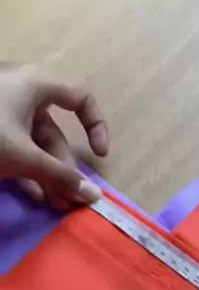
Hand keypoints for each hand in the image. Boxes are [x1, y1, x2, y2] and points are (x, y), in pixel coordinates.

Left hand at [0, 63, 108, 207]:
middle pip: (55, 131)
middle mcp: (22, 92)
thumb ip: (60, 176)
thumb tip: (94, 197)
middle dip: (65, 168)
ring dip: (48, 175)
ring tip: (55, 205)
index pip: (81, 98)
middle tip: (70, 199)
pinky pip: (17, 148)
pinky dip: (28, 171)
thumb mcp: (24, 156)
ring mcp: (3, 110)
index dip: (96, 127)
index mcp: (36, 84)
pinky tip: (34, 195)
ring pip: (35, 144)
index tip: (98, 158)